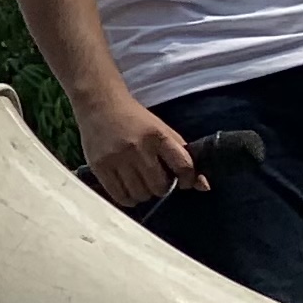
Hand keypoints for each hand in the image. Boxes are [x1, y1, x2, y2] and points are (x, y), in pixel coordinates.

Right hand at [77, 89, 198, 209]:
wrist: (99, 104)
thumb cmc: (134, 120)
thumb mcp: (162, 131)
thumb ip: (182, 157)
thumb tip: (204, 186)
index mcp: (158, 136)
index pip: (183, 167)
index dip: (188, 180)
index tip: (184, 182)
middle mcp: (138, 148)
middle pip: (160, 186)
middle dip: (161, 188)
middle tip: (155, 180)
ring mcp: (117, 158)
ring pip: (140, 194)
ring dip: (144, 193)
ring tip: (140, 183)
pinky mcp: (99, 166)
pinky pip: (120, 196)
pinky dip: (128, 198)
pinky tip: (128, 189)